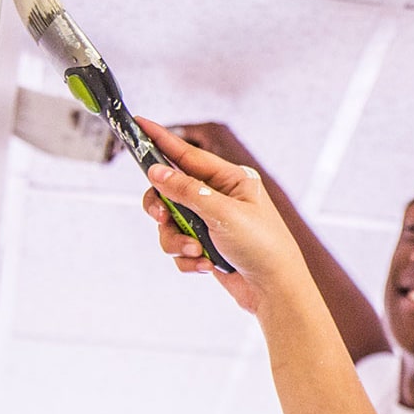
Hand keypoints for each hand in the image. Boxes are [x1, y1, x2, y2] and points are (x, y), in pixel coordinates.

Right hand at [138, 116, 311, 314]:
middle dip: (162, 208)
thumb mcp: (223, 213)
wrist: (275, 290)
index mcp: (230, 180)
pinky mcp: (206, 246)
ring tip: (198, 252)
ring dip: (177, 241)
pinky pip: (179, 248)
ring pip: (170, 224)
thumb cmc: (262, 246)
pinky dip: (188, 259)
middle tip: (161, 217)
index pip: (188, 154)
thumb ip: (187, 191)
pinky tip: (207, 266)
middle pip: (169, 191)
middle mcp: (219, 197)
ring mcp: (211, 222)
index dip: (161, 139)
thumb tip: (156, 171)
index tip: (139, 123)